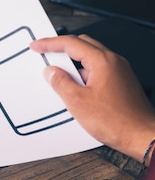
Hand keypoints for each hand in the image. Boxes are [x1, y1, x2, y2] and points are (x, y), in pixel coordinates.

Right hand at [30, 34, 154, 164]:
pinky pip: (97, 71)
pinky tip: (73, 89)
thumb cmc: (117, 121)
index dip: (50, 43)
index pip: (71, 43)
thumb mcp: (77, 102)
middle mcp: (114, 62)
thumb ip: (61, 83)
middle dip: (61, 49)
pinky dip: (82, 74)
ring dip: (72, 64)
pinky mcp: (120, 83)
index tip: (37, 46)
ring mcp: (119, 72)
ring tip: (57, 77)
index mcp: (103, 61)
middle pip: (82, 45)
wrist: (141, 135)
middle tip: (45, 55)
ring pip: (90, 59)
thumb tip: (51, 72)